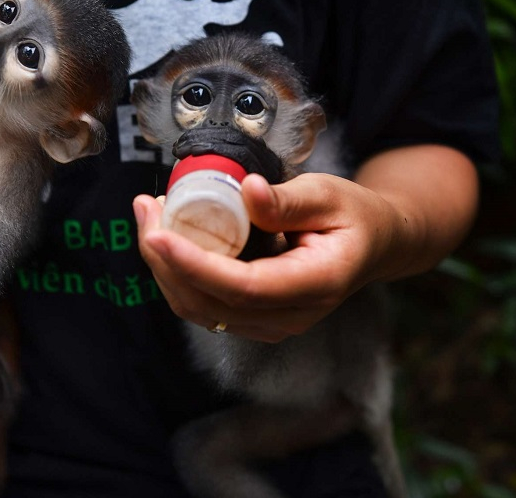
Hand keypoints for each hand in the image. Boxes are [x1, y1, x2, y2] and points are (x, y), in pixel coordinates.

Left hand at [134, 172, 407, 342]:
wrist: (370, 246)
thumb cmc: (352, 217)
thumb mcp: (330, 195)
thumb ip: (289, 200)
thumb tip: (247, 191)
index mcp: (315, 285)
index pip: (243, 288)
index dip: (194, 265)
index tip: (157, 234)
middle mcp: (288, 316)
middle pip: (208, 302)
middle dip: (163, 259)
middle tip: (145, 209)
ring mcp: (268, 323)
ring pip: (197, 307)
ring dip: (162, 265)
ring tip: (150, 214)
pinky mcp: (250, 318)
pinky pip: (201, 303)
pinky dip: (175, 271)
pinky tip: (166, 233)